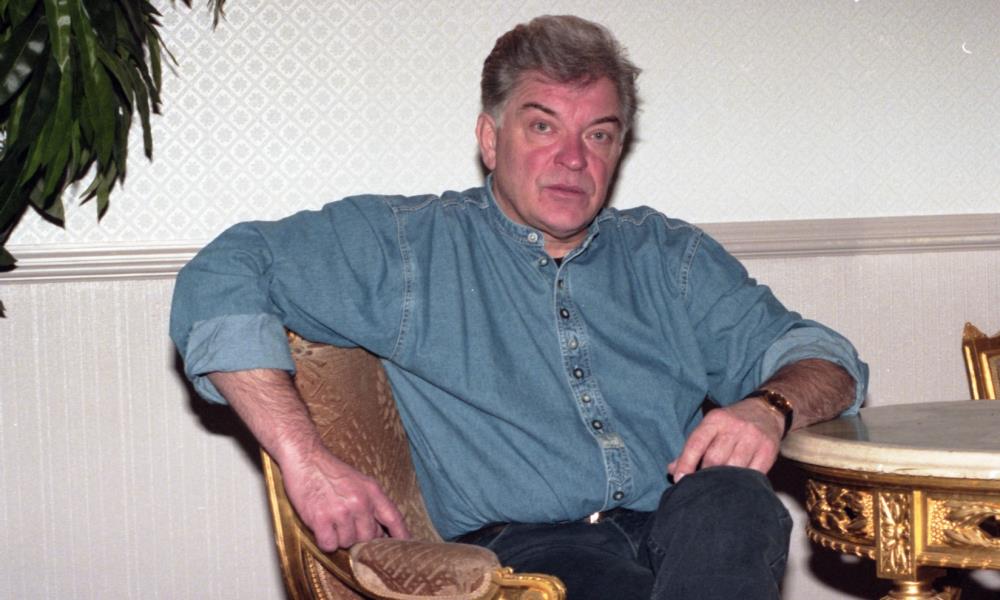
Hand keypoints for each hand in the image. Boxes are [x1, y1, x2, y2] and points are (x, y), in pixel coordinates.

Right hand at [280, 447, 410, 550]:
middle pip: (368, 537)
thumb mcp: (359, 481)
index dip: (401, 535)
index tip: (403, 547)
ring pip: (347, 543)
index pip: (393, 518)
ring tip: (330, 519)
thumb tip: (380, 532)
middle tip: (344, 524)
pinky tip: (321, 526)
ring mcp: (341, 511)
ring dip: (339, 537)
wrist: (305, 458)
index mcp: (372, 492)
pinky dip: (325, 540)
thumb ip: (372, 504)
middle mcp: (360, 502)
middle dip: (357, 536)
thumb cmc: (331, 472)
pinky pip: (329, 545)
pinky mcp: (321, 518)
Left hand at [667, 398, 782, 481]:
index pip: (696, 443)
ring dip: (724, 481)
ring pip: (733, 468)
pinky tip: (737, 485)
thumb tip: (673, 470)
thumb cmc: (731, 424)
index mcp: (715, 420)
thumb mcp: (710, 427)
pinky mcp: (768, 450)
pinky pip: (753, 473)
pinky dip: (743, 482)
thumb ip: (692, 448)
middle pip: (714, 459)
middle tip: (702, 485)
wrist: (766, 410)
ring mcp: (753, 438)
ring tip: (719, 488)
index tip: (679, 480)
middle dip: (705, 475)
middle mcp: (734, 427)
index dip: (686, 463)